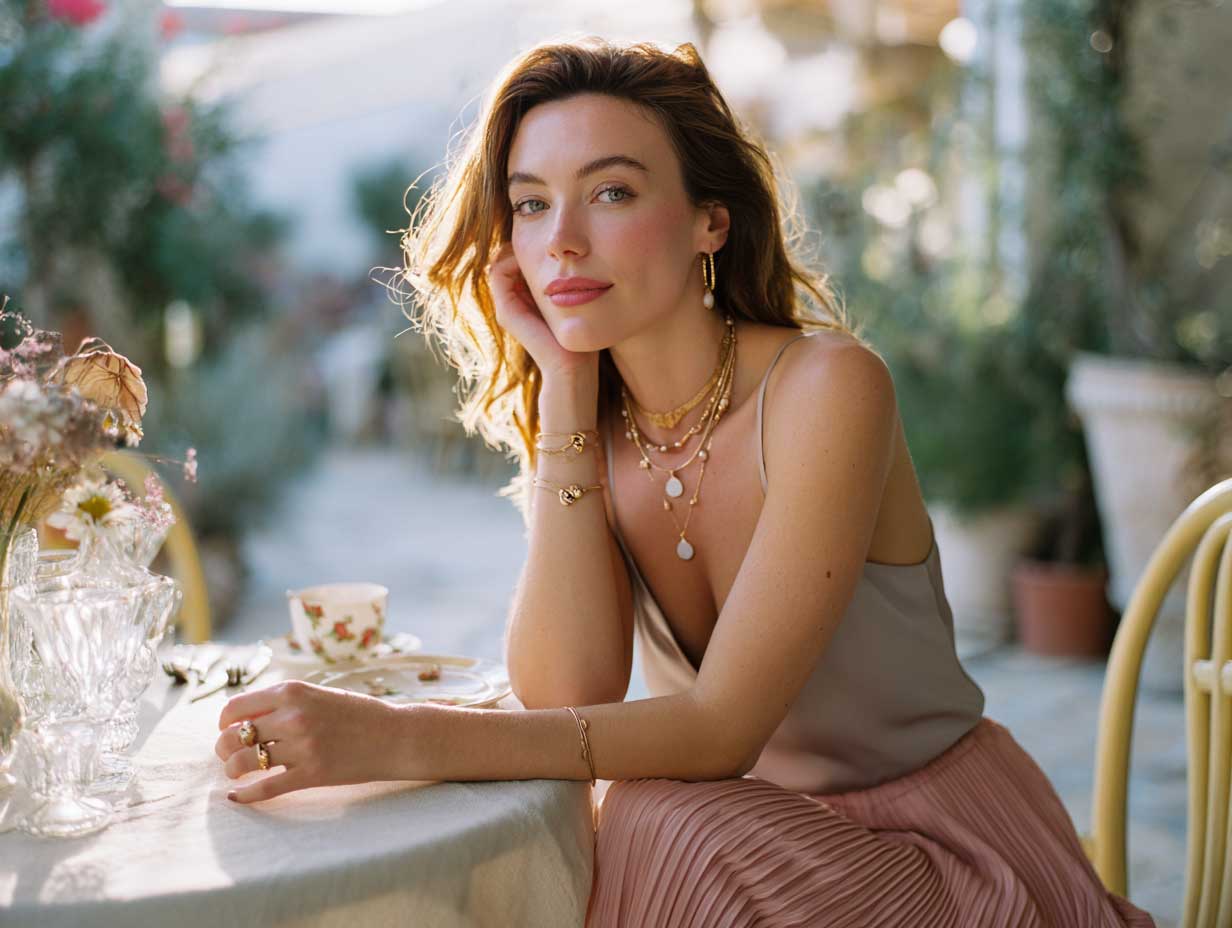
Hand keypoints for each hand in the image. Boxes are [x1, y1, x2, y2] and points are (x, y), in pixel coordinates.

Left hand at [215, 679, 410, 803]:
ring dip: (233, 770)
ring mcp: (302, 746)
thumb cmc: (358, 714)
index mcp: (293, 692)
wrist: (396, 735)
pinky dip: (245, 795)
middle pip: (232, 736)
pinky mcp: (312, 774)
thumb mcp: (319, 695)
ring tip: (238, 773)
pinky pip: (265, 787)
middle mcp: (293, 717)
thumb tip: (243, 719)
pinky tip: (237, 796)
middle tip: (230, 755)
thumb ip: (285, 703)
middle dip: (223, 749)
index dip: (224, 723)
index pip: (235, 708)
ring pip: (242, 763)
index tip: (228, 732)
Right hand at [486, 242, 597, 381]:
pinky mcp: (506, 312)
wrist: (574, 370)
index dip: (530, 243)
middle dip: (523, 241)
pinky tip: (538, 256)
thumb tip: (577, 254)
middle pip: (507, 256)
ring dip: (517, 246)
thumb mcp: (577, 302)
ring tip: (541, 243)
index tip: (552, 238)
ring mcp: (506, 307)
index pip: (518, 258)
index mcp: (527, 298)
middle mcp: (512, 301)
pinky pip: (498, 272)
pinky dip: (512, 257)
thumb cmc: (581, 339)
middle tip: (544, 235)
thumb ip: (570, 282)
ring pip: (500, 260)